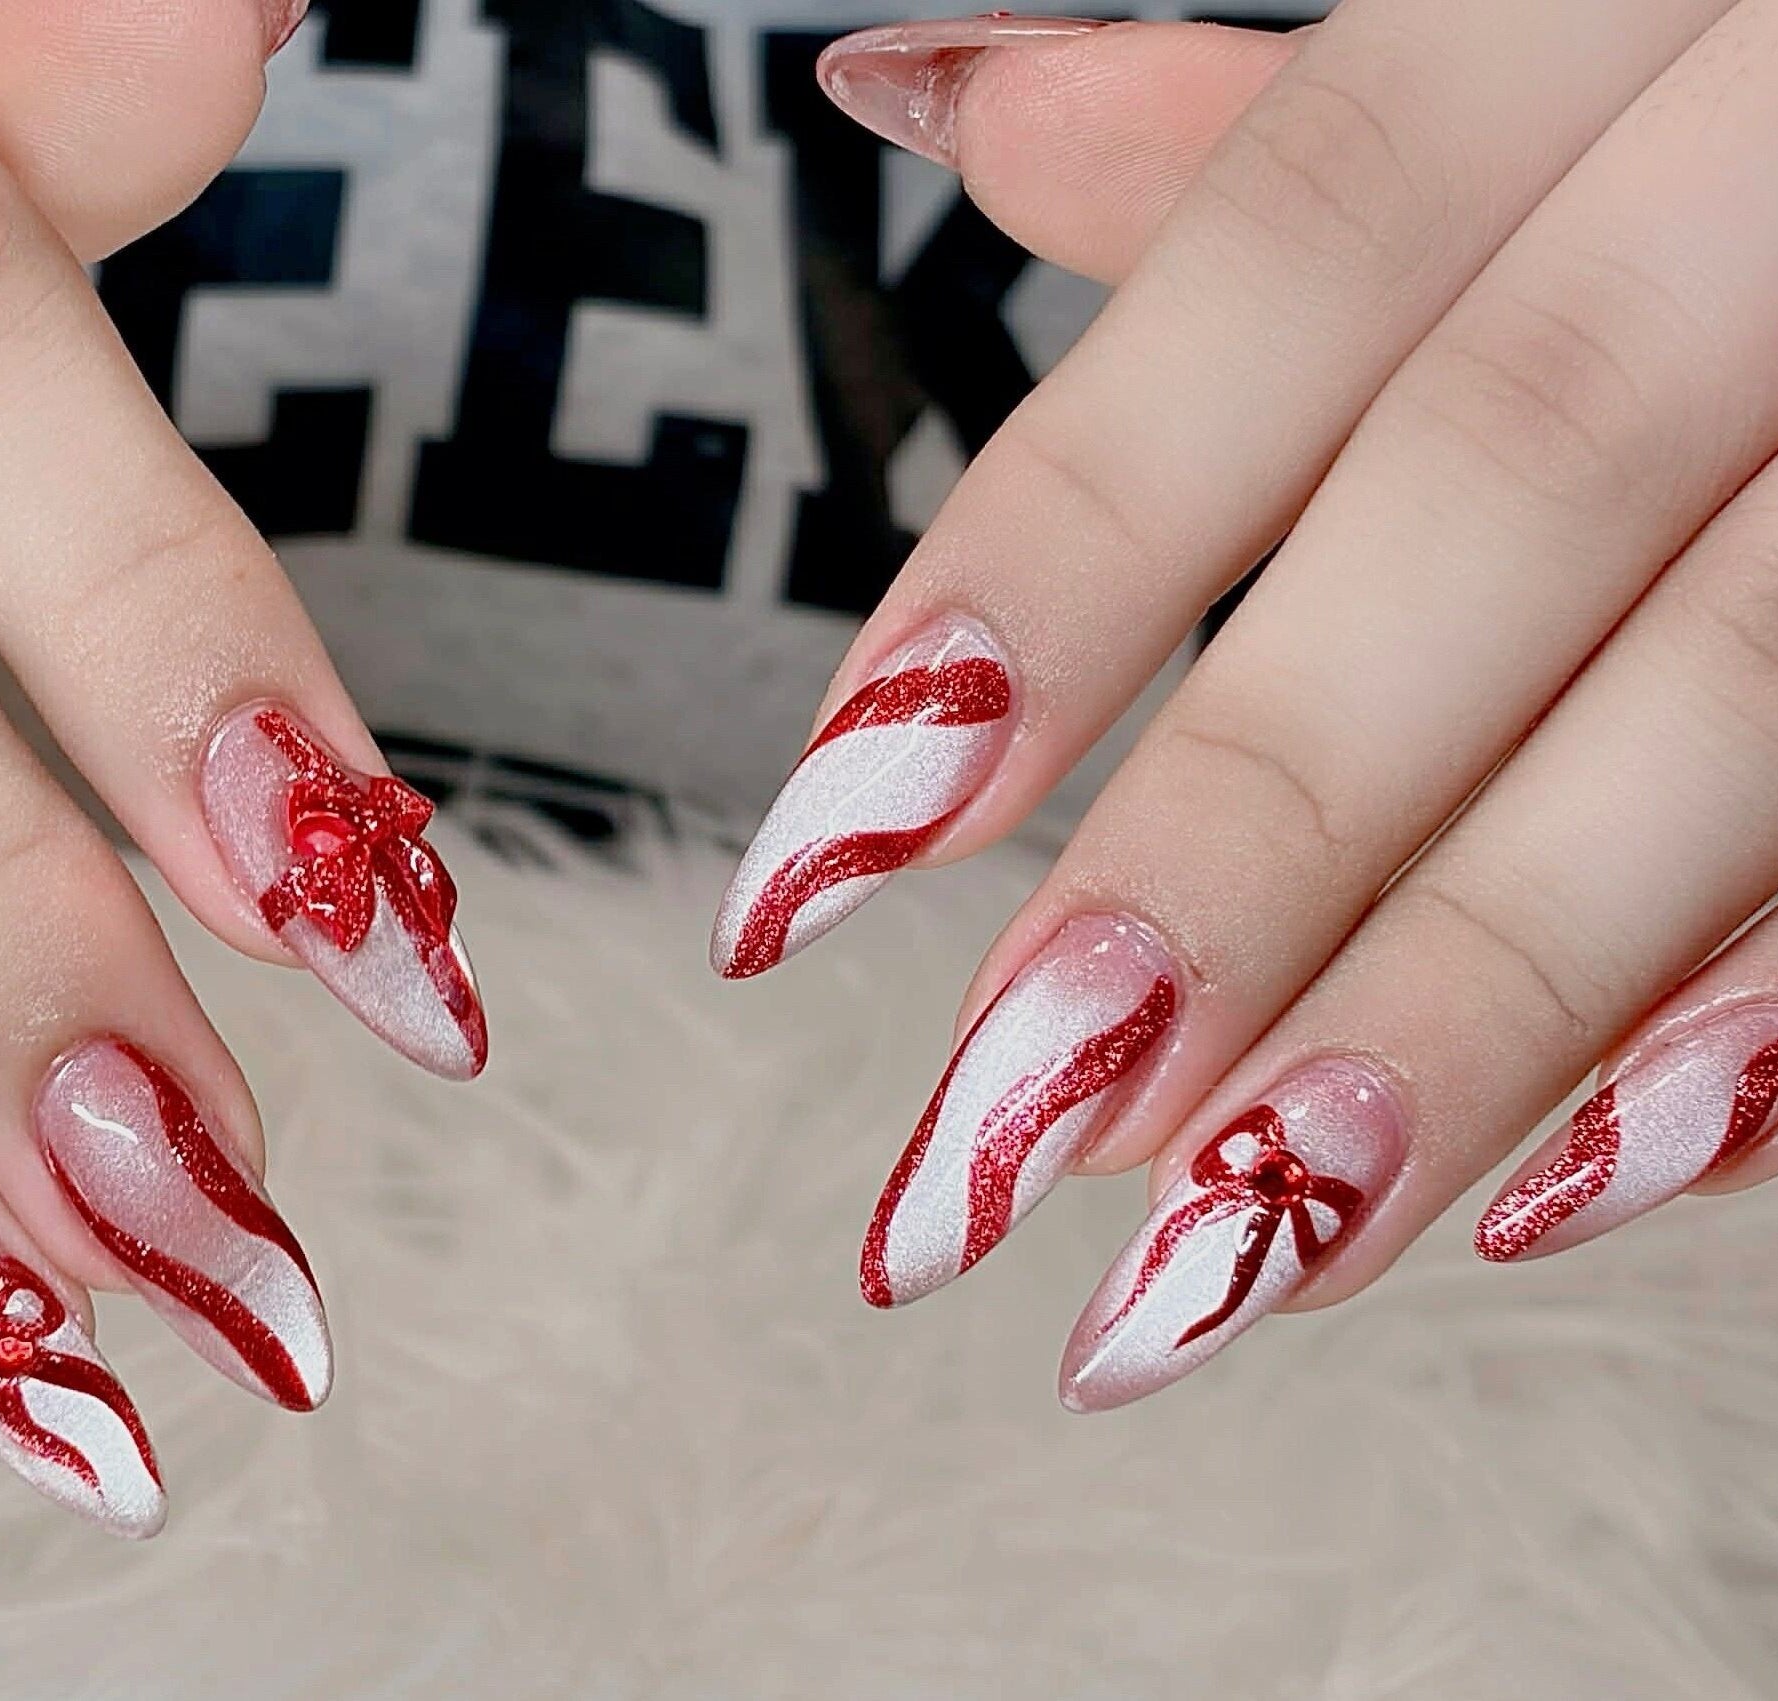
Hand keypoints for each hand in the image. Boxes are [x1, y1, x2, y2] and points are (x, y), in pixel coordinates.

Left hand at [717, 4, 1777, 1407]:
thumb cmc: (1747, 87)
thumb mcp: (1555, 33)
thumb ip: (1275, 132)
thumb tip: (959, 107)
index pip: (1304, 244)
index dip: (1069, 539)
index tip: (841, 834)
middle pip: (1507, 485)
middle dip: (1248, 826)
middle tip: (1018, 1117)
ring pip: (1742, 687)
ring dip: (1475, 992)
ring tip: (1234, 1239)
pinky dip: (1767, 1007)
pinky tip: (1575, 1180)